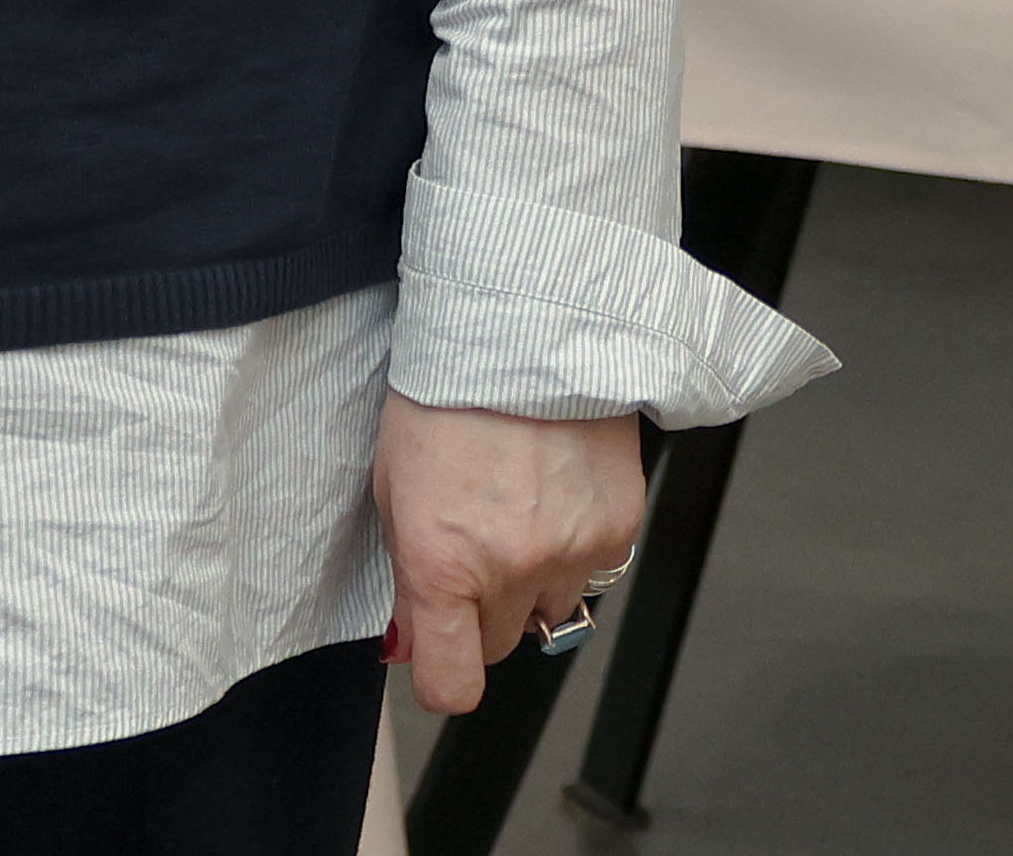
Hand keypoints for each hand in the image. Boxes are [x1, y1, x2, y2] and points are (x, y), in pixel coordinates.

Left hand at [374, 394, 650, 717]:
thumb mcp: (394, 487)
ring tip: (516, 508)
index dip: (440, 676)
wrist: (522, 329)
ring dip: (532, 580)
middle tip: (471, 545)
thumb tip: (412, 640)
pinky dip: (574, 545)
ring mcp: (572, 552)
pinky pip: (594, 570)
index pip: (451, 683)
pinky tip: (554, 490)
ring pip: (550, 611)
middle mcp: (511, 569)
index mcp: (442, 563)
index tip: (436, 656)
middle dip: (480, 611)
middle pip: (498, 645)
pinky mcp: (619, 528)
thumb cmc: (444, 395)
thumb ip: (408, 573)